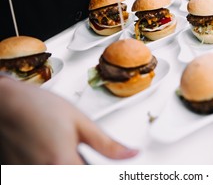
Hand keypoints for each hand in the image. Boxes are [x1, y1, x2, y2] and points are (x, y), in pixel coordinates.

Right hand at [0, 76, 137, 163]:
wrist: (5, 103)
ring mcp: (30, 176)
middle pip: (78, 176)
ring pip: (64, 175)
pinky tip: (55, 151)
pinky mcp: (20, 173)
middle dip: (87, 164)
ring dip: (73, 165)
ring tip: (68, 149)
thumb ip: (107, 144)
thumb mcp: (81, 122)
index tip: (119, 171)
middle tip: (84, 151)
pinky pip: (48, 173)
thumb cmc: (38, 107)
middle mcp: (45, 175)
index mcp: (63, 164)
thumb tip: (132, 153)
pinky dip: (58, 165)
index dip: (111, 174)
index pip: (94, 178)